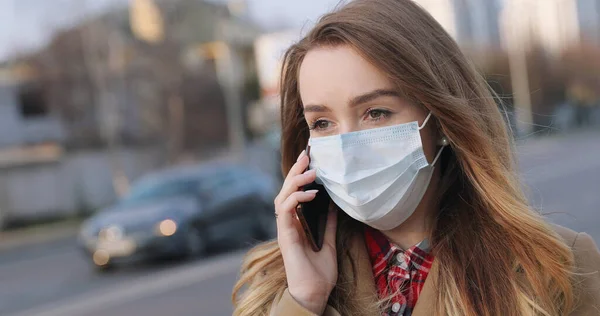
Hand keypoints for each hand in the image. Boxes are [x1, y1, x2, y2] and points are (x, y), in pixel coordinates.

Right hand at [274, 150, 337, 314]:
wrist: (314, 293)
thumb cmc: (319, 273)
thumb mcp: (328, 242)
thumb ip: (327, 224)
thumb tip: (332, 206)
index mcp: (296, 224)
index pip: (293, 194)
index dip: (299, 176)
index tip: (310, 161)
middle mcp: (287, 224)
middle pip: (286, 191)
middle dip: (295, 172)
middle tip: (307, 156)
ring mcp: (284, 229)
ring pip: (283, 197)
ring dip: (295, 182)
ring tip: (311, 172)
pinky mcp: (285, 236)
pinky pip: (285, 211)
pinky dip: (296, 199)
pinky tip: (310, 193)